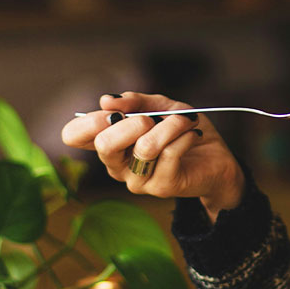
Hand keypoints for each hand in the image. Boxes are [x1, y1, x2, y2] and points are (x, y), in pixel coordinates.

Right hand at [61, 92, 244, 221]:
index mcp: (109, 143)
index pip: (73, 136)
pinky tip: (193, 134)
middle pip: (104, 144)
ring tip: (186, 120)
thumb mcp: (161, 106)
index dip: (90, 120)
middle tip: (153, 118)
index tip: (117, 110)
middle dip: (133, 122)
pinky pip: (170, 153)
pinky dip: (185, 135)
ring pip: (145, 146)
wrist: (216, 158)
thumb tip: (107, 100)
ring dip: (171, 125)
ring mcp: (137, 180)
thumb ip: (135, 101)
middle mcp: (116, 165)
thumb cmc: (183, 131)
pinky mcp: (161, 187)